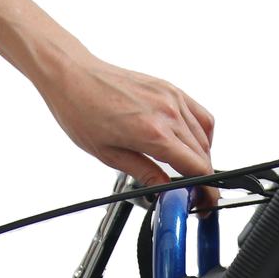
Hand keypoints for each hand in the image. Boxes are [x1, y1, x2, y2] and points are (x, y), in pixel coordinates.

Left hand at [38, 56, 217, 202]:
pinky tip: (190, 144)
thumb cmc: (81, 110)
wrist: (72, 75)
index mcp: (153, 133)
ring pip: (205, 136)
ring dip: (202, 158)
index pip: (197, 168)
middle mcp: (167, 112)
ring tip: (189, 171)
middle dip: (204, 178)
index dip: (206, 190)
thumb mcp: (110, 156)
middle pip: (204, 155)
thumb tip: (166, 191)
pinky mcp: (170, 88)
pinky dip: (202, 134)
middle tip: (196, 193)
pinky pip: (200, 115)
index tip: (205, 201)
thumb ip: (146, 174)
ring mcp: (171, 97)